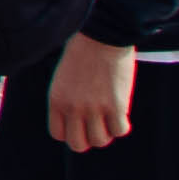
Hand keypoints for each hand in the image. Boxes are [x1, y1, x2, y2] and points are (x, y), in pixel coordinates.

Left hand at [47, 37, 137, 153]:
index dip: (71, 131)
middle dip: (88, 137)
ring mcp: (94, 108)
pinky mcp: (115, 106)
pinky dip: (122, 125)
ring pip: (100, 140)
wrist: (102, 36)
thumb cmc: (84, 50)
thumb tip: (80, 118)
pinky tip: (122, 113)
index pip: (58, 134)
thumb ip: (68, 98)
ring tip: (110, 117)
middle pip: (78, 144)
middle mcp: (72, 108)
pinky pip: (120, 130)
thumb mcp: (64, 76)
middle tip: (98, 125)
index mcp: (56, 99)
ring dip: (107, 132)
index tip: (80, 123)